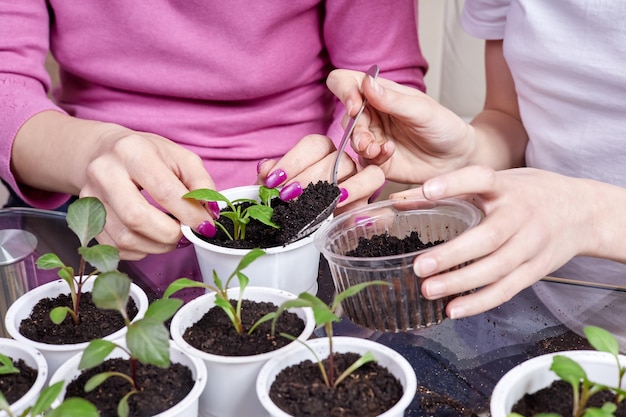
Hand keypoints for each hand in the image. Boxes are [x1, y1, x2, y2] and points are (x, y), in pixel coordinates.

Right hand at [80, 129, 216, 259]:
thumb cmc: (148, 155)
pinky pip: (116, 248)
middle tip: (186, 234)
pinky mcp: (87, 218)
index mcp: (132, 151)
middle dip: (170, 235)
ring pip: (125, 238)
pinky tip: (151, 237)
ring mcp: (91, 197)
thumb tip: (211, 213)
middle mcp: (104, 172)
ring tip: (172, 236)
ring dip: (157, 246)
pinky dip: (140, 250)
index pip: (164, 191)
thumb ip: (201, 183)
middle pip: (137, 218)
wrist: (104, 152)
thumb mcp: (181, 158)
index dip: (190, 214)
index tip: (206, 226)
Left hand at [256, 134, 384, 213]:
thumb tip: (265, 168)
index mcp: (322, 152)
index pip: (314, 145)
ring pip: (371, 176)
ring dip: (353, 188)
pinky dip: (376, 215)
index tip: (274, 180)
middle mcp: (345, 164)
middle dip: (312, 178)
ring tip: (332, 203)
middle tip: (290, 196)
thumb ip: (270, 178)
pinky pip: (382, 209)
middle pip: (339, 160)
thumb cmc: (288, 204)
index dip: (294, 161)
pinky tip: (358, 220)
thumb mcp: (275, 192)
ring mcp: (362, 185)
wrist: (301, 230)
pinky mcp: (368, 209)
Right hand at [326, 69, 474, 183]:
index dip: (344, 91)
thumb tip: (366, 82)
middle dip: (354, 128)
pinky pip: (362, 159)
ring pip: (350, 139)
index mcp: (380, 93)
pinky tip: (388, 154)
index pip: (346, 82)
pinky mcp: (376, 159)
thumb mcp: (421, 110)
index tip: (355, 106)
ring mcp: (373, 137)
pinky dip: (372, 157)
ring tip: (378, 149)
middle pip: (345, 116)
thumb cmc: (444, 127)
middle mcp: (372, 114)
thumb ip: (392, 100)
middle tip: (367, 139)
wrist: (457, 159)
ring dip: (360, 144)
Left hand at [393, 165, 598, 317]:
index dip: (455, 183)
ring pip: (497, 268)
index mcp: (506, 187)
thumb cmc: (527, 194)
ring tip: (428, 290)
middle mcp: (521, 214)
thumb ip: (450, 190)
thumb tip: (399, 201)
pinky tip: (453, 309)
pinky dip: (479, 302)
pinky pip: (507, 289)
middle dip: (452, 254)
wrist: (583, 212)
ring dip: (461, 283)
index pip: (481, 178)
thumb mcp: (497, 182)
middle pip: (488, 237)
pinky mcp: (536, 269)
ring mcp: (531, 244)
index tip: (427, 190)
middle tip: (419, 266)